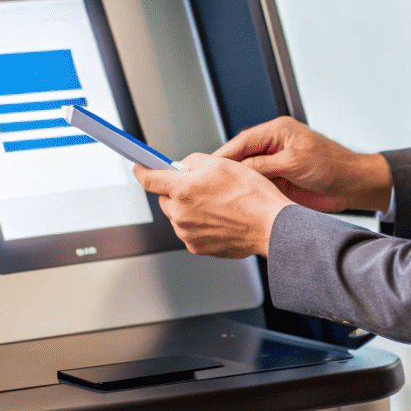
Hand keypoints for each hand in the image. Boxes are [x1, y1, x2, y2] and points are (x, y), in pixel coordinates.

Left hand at [133, 154, 293, 257]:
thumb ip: (193, 162)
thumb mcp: (222, 164)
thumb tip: (181, 167)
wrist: (270, 225)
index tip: (140, 168)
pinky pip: (191, 232)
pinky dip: (201, 225)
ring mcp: (188, 234)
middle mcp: (180, 214)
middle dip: (178, 192)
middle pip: (166, 199)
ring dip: (191, 209)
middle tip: (203, 187)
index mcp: (183, 190)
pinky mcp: (198, 248)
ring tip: (219, 205)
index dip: (142, 171)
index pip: (149, 180)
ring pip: (179, 216)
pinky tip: (221, 218)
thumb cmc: (251, 195)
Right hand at [213, 117, 391, 213]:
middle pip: (240, 156)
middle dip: (225, 169)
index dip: (224, 155)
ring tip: (217, 194)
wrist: (353, 185)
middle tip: (207, 182)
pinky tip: (236, 201)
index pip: (242, 141)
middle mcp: (274, 145)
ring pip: (246, 173)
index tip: (207, 167)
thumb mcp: (295, 162)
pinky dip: (247, 192)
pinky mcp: (279, 180)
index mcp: (278, 131)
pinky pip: (257, 186)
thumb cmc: (333, 166)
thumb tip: (238, 169)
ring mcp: (275, 164)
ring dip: (235, 183)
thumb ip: (265, 165)